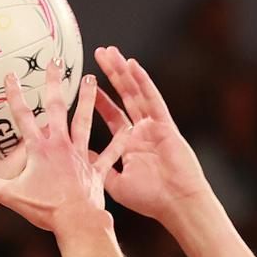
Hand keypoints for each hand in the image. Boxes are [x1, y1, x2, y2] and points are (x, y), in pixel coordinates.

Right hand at [0, 58, 131, 233]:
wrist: (77, 223)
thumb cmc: (44, 210)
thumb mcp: (9, 195)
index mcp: (39, 150)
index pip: (23, 117)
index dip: (15, 95)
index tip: (10, 73)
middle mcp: (61, 146)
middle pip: (56, 109)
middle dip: (54, 84)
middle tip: (56, 61)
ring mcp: (80, 156)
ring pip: (84, 122)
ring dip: (88, 100)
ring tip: (92, 80)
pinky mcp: (95, 170)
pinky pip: (110, 152)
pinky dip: (120, 141)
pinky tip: (131, 127)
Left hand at [94, 46, 209, 224]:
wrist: (176, 204)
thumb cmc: (150, 200)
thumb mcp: (115, 183)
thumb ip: (100, 165)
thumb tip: (80, 153)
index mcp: (130, 145)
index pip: (112, 116)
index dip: (100, 100)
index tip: (86, 84)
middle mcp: (142, 132)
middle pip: (124, 97)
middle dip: (111, 75)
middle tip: (99, 54)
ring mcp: (154, 126)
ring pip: (136, 93)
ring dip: (123, 72)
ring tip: (111, 52)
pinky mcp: (165, 125)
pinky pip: (152, 99)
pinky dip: (143, 82)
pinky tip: (133, 66)